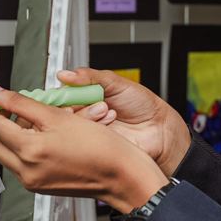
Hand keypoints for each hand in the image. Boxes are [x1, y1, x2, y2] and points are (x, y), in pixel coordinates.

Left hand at [0, 82, 167, 212]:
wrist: (123, 176)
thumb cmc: (100, 148)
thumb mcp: (59, 116)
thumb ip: (22, 103)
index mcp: (28, 151)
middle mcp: (26, 170)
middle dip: (0, 122)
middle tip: (11, 106)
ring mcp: (33, 181)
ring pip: (10, 153)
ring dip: (14, 135)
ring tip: (34, 120)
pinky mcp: (42, 186)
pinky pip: (23, 164)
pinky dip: (27, 148)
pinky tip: (45, 137)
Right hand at [58, 67, 190, 176]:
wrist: (159, 128)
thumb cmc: (142, 105)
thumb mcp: (116, 83)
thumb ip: (89, 77)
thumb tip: (66, 74)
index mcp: (87, 96)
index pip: (63, 95)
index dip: (61, 95)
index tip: (64, 94)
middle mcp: (86, 113)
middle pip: (63, 111)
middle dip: (76, 105)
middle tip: (94, 101)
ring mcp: (89, 131)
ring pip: (72, 124)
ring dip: (90, 115)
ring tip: (108, 110)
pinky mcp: (94, 146)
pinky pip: (83, 138)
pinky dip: (96, 127)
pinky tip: (111, 122)